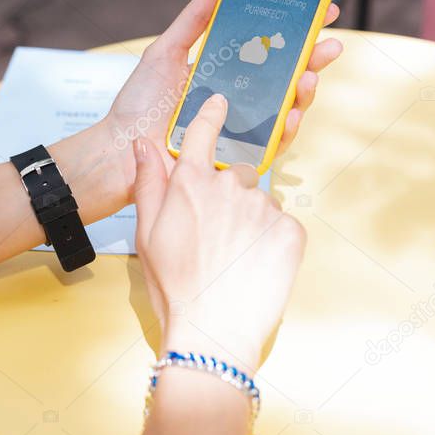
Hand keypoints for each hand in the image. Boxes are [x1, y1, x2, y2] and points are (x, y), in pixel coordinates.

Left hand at [103, 0, 341, 191]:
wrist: (121, 149)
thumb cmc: (139, 104)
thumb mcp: (165, 52)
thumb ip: (193, 20)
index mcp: (225, 69)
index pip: (269, 46)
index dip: (297, 30)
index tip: (321, 10)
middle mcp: (239, 95)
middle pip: (287, 74)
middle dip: (314, 57)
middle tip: (330, 43)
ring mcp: (242, 123)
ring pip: (287, 106)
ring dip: (306, 90)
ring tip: (312, 75)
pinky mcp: (239, 151)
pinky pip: (272, 141)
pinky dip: (286, 127)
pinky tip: (292, 112)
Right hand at [132, 94, 305, 372]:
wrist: (212, 332)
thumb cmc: (174, 286)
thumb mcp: (147, 233)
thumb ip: (148, 182)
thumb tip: (143, 144)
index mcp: (192, 183)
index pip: (204, 133)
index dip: (211, 115)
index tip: (220, 102)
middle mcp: (230, 186)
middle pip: (237, 175)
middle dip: (229, 196)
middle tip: (216, 237)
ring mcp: (264, 208)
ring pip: (260, 203)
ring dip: (251, 221)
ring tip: (234, 259)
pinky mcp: (291, 232)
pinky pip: (282, 226)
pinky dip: (272, 242)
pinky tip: (255, 267)